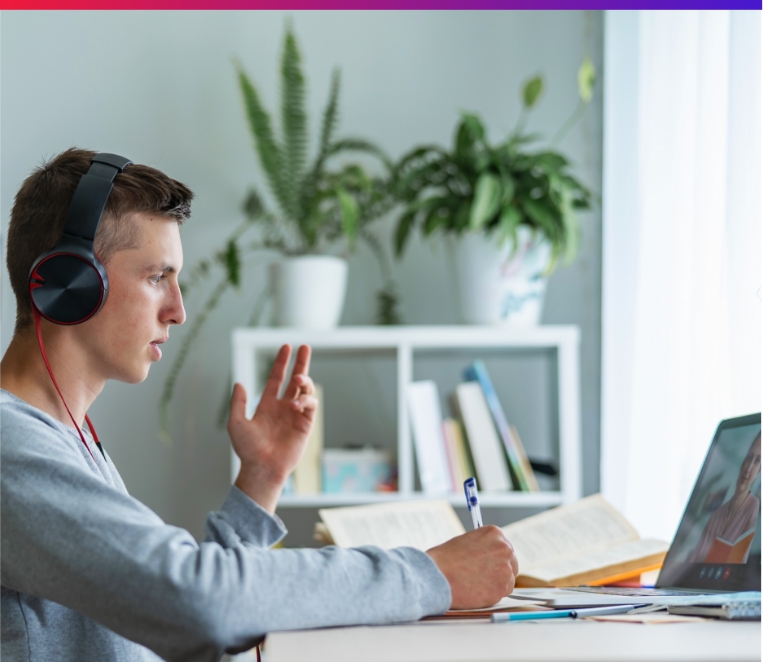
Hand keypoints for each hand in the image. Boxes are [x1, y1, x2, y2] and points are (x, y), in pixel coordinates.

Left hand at [228, 344, 316, 512]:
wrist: (262, 467)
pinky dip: (307, 399)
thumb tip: (239, 383)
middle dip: (301, 363)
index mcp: (267, 404)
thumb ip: (238, 402)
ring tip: (298, 378)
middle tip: (305, 347)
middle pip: (295, 379)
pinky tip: (296, 403)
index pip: (276, 378)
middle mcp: (283, 407)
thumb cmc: (248, 449)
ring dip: (304, 380)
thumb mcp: (236, 423)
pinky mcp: (306, 424)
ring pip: (305, 390)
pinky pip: (311, 404)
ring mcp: (295, 414)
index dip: (281, 363)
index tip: (286, 347)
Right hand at [426, 526, 518, 609]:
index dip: (496, 557)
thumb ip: (483, 546)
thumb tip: (490, 556)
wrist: (437, 576)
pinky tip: (477, 590)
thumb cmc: (445, 559)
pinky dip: (493, 594)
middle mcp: (504, 548)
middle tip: (484, 576)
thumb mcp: (466, 541)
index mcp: (494, 533)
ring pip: (509, 580)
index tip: (489, 563)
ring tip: (477, 583)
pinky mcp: (502, 588)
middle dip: (500, 570)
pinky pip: (503, 593)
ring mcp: (505, 569)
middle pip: (511, 563)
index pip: (505, 547)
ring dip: (497, 583)